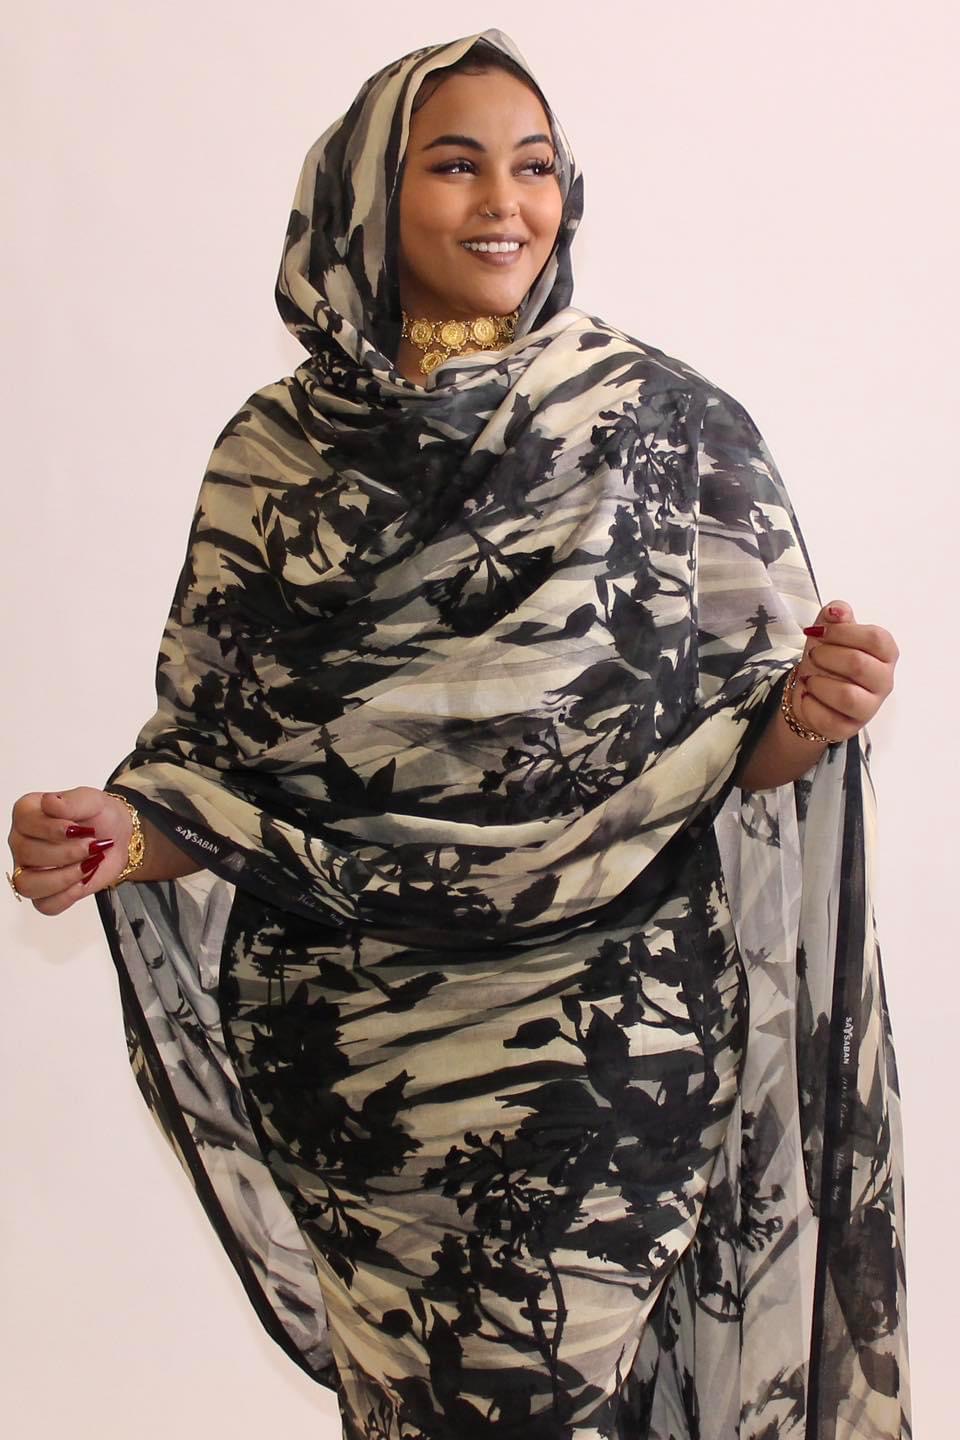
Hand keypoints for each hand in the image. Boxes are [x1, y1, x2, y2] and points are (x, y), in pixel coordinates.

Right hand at [7, 788, 132, 915]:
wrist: (118, 838)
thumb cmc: (100, 817)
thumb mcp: (92, 800)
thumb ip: (71, 801)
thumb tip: (49, 803)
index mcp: (27, 814)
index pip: (26, 824)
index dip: (54, 829)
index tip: (77, 828)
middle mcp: (22, 842)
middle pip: (28, 855)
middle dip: (67, 852)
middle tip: (91, 845)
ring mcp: (30, 869)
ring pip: (29, 885)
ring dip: (64, 877)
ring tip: (88, 865)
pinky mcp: (45, 892)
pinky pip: (44, 905)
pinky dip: (67, 896)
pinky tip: (83, 881)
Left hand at [795, 599, 898, 742]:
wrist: (810, 692)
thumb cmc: (827, 659)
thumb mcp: (829, 633)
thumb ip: (835, 616)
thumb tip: (837, 611)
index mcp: (885, 654)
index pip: (876, 638)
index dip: (844, 632)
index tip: (822, 632)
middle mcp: (883, 682)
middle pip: (858, 664)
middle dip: (827, 656)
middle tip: (814, 655)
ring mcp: (869, 708)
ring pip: (846, 696)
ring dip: (819, 682)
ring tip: (810, 678)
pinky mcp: (848, 728)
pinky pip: (828, 719)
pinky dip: (809, 705)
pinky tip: (807, 696)